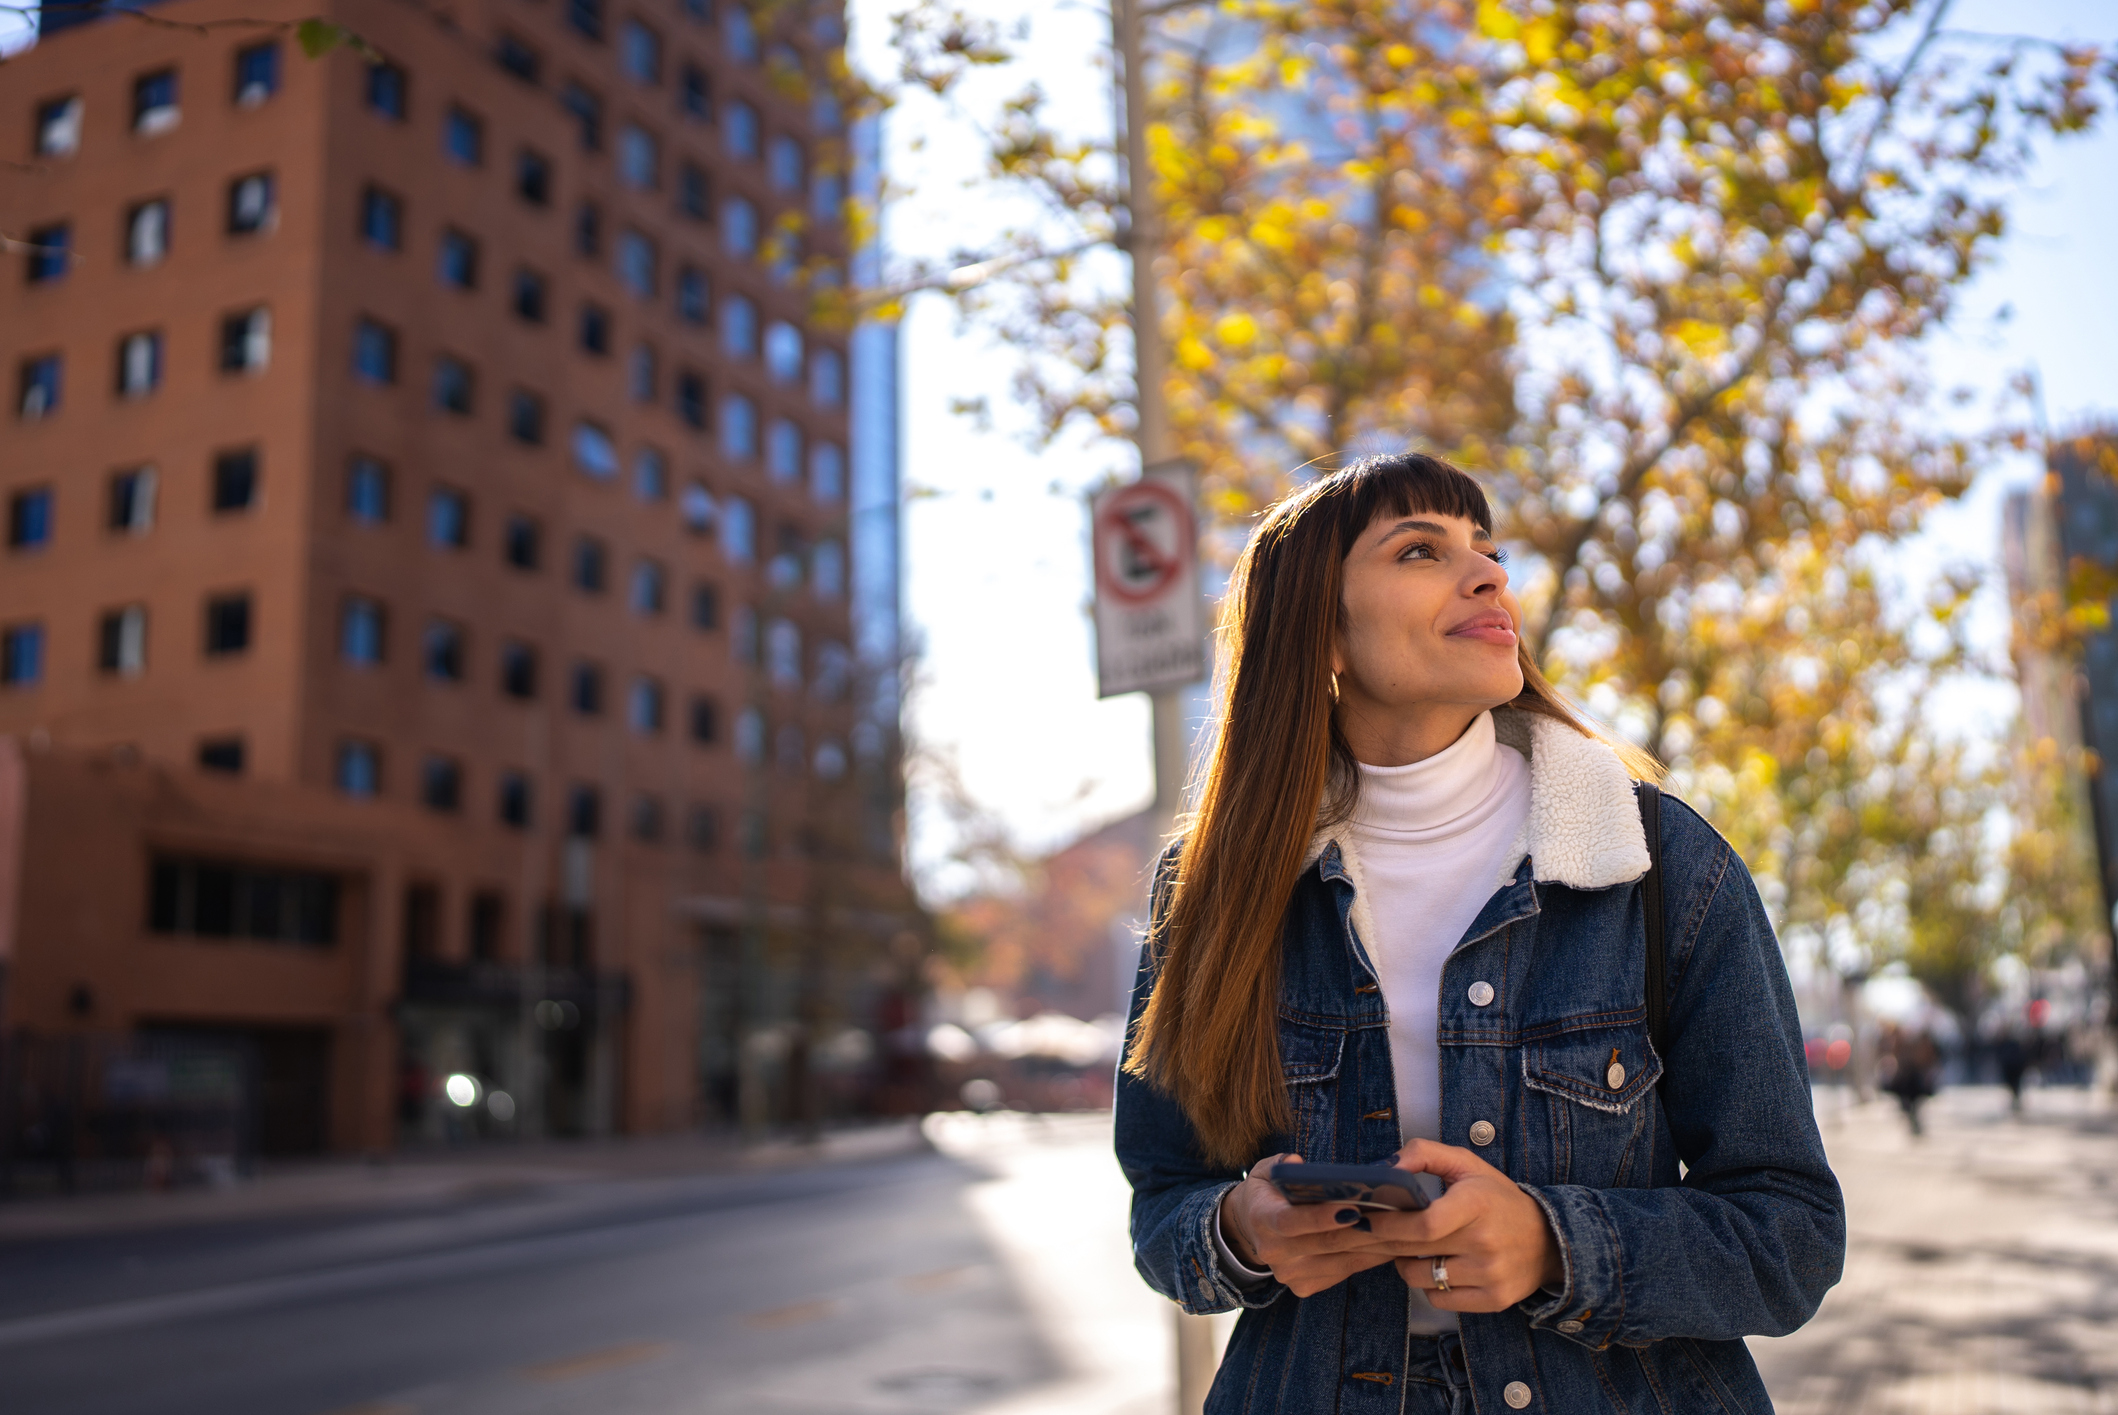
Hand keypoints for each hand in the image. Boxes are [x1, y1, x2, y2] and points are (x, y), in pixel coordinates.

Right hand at [1218, 1154, 1395, 1297]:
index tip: (1353, 1208)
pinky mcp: (1306, 1286)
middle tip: (1400, 1214)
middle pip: (1326, 1243)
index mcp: (1262, 1220)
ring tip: (1406, 1227)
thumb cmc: (1266, 1193)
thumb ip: (1281, 1164)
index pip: (1291, 1222)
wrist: (1249, 1230)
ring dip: (1376, 1245)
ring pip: (1342, 1259)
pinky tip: (1393, 1242)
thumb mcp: (1265, 1170)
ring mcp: (1291, 1274)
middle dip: (1365, 1229)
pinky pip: (1346, 1271)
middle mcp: (1275, 1253)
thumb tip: (1298, 1164)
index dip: (1321, 1217)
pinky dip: (1371, 1256)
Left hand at [1340, 1139, 1563, 1311]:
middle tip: (1369, 1234)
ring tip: (1415, 1248)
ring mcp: (1491, 1275)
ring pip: (1420, 1278)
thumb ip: (1424, 1153)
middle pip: (1414, 1251)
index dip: (1388, 1225)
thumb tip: (1386, 1166)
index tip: (1366, 1219)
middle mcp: (1486, 1242)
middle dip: (1384, 1242)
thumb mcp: (1467, 1165)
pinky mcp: (1494, 1300)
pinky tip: (1439, 1267)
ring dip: (1406, 1264)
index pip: (1425, 1224)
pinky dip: (1429, 1285)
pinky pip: (1438, 1299)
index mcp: (1477, 1203)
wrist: (1549, 1240)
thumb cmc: (1497, 1198)